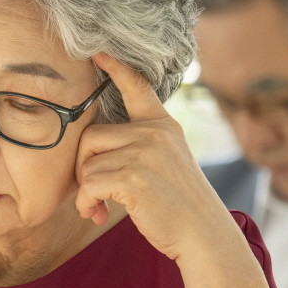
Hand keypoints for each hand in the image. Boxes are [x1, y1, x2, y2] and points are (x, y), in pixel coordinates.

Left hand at [75, 53, 219, 260]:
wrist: (204, 235)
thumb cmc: (179, 207)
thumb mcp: (166, 164)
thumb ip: (138, 148)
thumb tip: (91, 152)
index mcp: (163, 125)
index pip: (138, 87)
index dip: (116, 68)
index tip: (97, 52)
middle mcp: (154, 133)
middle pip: (90, 136)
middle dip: (84, 167)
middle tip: (92, 193)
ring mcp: (145, 153)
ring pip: (87, 164)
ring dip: (85, 192)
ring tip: (97, 207)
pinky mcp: (134, 177)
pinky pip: (89, 185)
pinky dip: (86, 203)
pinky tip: (98, 214)